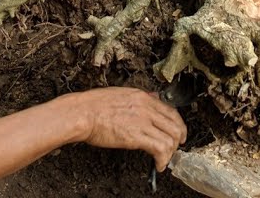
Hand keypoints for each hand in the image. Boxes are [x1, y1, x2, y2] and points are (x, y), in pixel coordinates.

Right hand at [71, 87, 186, 170]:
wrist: (82, 113)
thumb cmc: (93, 105)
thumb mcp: (120, 93)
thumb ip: (139, 97)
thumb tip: (152, 97)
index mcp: (142, 97)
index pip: (171, 111)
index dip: (178, 125)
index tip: (178, 133)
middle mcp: (146, 107)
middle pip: (175, 124)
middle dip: (178, 139)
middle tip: (175, 149)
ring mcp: (142, 121)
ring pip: (170, 138)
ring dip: (170, 152)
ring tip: (164, 160)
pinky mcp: (136, 136)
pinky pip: (160, 148)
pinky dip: (162, 160)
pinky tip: (158, 165)